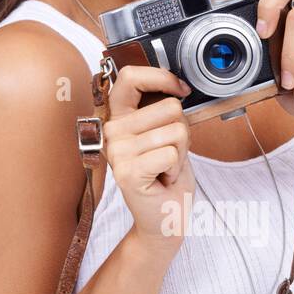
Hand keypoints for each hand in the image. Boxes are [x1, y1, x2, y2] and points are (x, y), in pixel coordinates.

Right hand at [103, 64, 195, 252]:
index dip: (160, 77)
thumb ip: (164, 110)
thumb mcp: (165, 134)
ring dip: (180, 152)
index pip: (130, 77)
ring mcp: (117, 152)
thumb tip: (177, 87)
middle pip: (169, 107)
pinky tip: (163, 178)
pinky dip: (176, 167)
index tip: (180, 89)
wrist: (164, 216)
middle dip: (181, 132)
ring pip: (175, 131)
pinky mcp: (128, 172)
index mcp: (119, 118)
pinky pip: (171, 152)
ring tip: (164, 168)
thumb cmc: (166, 175)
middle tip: (167, 154)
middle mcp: (112, 132)